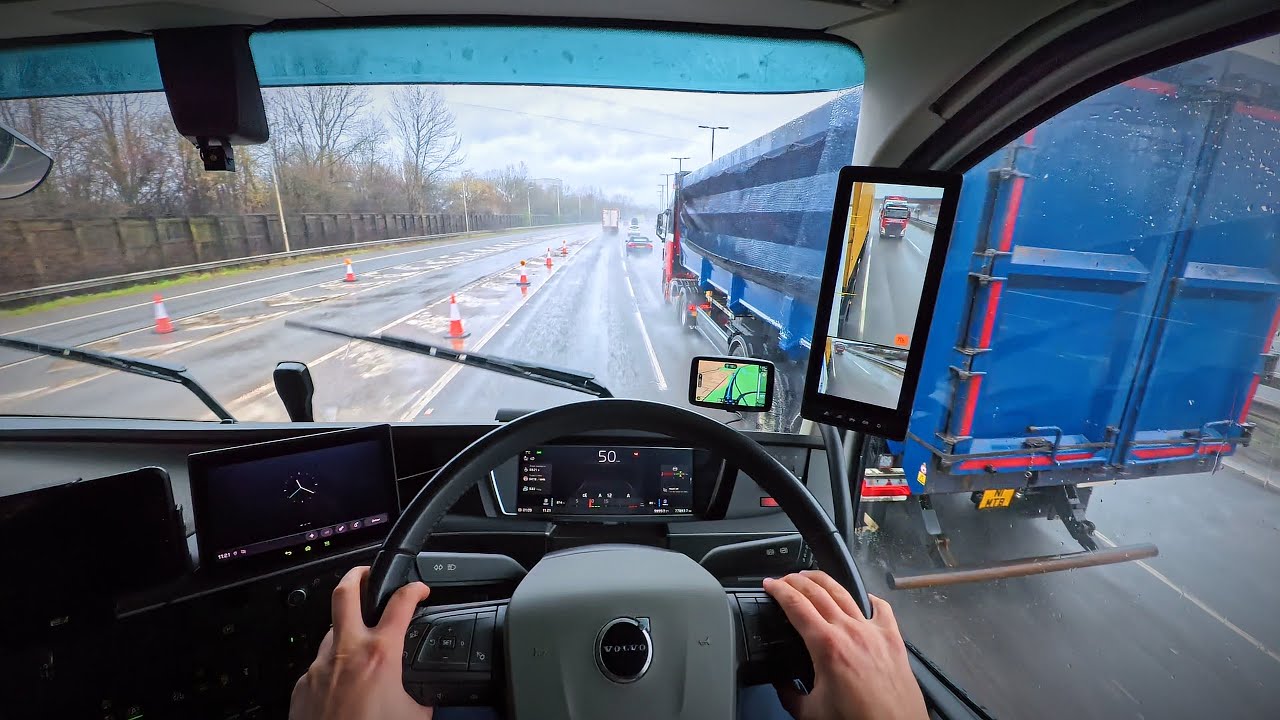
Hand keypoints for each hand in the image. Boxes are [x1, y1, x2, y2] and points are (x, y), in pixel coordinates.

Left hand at [289, 566, 433, 719]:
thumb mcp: (415, 715)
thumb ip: (421, 696)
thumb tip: (427, 696)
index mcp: (379, 655)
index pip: (401, 603)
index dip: (414, 589)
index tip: (420, 589)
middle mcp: (346, 653)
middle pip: (346, 592)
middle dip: (357, 575)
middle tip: (368, 574)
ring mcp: (319, 667)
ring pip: (331, 631)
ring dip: (346, 631)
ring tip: (359, 641)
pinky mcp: (302, 685)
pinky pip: (319, 666)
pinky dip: (333, 668)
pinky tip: (343, 685)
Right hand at [764, 571, 926, 719]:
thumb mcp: (809, 712)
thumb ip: (789, 693)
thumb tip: (780, 683)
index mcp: (826, 646)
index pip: (796, 604)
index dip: (778, 590)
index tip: (769, 584)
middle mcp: (850, 632)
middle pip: (818, 591)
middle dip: (796, 580)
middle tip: (784, 579)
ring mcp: (873, 632)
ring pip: (845, 593)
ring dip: (824, 581)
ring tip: (811, 577)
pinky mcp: (893, 639)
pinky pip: (881, 608)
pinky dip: (868, 598)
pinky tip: (862, 598)